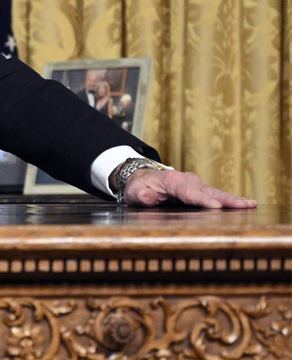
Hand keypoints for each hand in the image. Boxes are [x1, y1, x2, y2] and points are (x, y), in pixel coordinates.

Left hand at [123, 169, 257, 208]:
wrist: (142, 177)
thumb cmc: (138, 186)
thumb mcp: (133, 192)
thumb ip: (140, 195)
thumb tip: (147, 197)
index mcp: (172, 180)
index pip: (188, 192)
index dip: (202, 200)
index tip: (215, 206)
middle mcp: (187, 179)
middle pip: (208, 191)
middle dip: (226, 199)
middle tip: (244, 206)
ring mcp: (195, 183)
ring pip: (216, 192)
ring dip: (233, 199)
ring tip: (251, 204)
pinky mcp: (200, 189)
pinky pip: (217, 194)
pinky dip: (231, 199)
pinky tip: (246, 204)